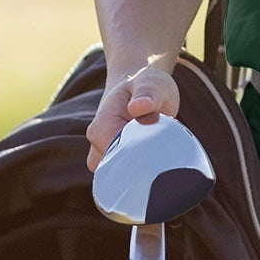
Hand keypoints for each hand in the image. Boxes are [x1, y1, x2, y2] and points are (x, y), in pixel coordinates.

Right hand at [86, 56, 181, 171]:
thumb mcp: (152, 83)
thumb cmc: (146, 83)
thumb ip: (147, 94)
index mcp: (103, 125)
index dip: (140, 157)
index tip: (159, 151)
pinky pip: (125, 175)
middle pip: (118, 170)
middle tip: (162, 149)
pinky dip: (140, 169)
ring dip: (140, 168)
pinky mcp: (113, 159)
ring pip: (121, 176)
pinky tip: (154, 157)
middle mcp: (97, 143)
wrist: (138, 85)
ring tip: (158, 149)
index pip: (117, 157)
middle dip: (141, 165)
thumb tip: (139, 106)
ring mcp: (103, 153)